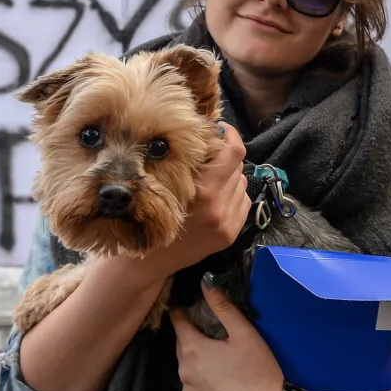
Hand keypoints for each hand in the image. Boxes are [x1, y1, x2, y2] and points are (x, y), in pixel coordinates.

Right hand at [148, 123, 250, 277]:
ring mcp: (228, 223)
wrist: (147, 260)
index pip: (233, 153)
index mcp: (203, 191)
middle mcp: (219, 207)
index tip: (222, 130)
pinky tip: (214, 199)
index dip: (231, 135)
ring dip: (230, 176)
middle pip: (239, 165)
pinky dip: (233, 195)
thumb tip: (210, 135)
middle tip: (210, 155)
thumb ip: (190, 161)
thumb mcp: (166, 182)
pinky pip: (243, 202)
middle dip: (226, 156)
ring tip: (209, 181)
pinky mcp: (231, 235)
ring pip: (242, 183)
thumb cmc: (150, 213)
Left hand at [171, 277, 283, 390]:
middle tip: (213, 338)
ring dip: (196, 364)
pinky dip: (200, 386)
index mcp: (192, 349)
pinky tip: (219, 386)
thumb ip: (222, 306)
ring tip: (220, 365)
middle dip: (193, 339)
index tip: (188, 308)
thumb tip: (204, 281)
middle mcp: (182, 372)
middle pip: (182, 347)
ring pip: (186, 370)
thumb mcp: (244, 333)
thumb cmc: (258, 371)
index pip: (177, 322)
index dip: (183, 312)